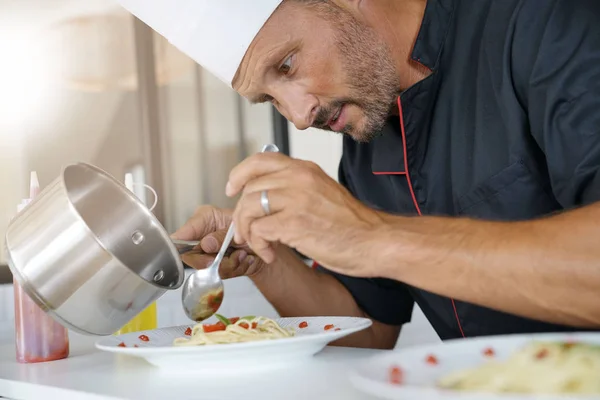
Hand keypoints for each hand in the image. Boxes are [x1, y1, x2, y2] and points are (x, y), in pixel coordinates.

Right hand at [171, 205, 266, 278]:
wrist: (267, 243)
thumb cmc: (252, 226)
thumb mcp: (238, 226)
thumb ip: (221, 235)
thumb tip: (206, 245)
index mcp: (203, 220)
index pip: (181, 235)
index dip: (179, 246)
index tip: (183, 252)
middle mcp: (203, 238)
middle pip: (190, 257)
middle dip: (208, 260)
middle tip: (222, 257)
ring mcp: (210, 254)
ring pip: (207, 268)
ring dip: (228, 264)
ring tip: (242, 254)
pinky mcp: (219, 268)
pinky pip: (222, 274)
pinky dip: (236, 268)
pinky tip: (245, 259)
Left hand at [226, 153, 381, 275]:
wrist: (376, 241)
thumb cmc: (352, 224)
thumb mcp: (322, 192)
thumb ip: (296, 188)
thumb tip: (265, 197)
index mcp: (304, 169)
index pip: (259, 160)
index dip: (239, 175)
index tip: (232, 189)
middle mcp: (298, 178)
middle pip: (249, 189)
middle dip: (241, 214)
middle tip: (245, 232)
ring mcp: (296, 199)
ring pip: (248, 208)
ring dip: (247, 231)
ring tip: (259, 244)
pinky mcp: (295, 223)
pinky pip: (258, 231)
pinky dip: (258, 245)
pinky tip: (271, 253)